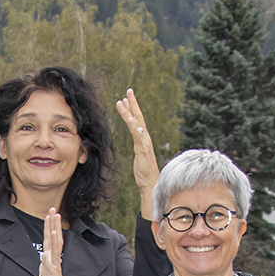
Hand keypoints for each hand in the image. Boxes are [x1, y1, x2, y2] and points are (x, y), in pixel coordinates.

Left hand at [36, 209, 69, 275]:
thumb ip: (43, 265)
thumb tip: (43, 258)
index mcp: (49, 260)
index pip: (50, 240)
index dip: (50, 228)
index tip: (49, 215)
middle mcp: (53, 259)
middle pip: (53, 237)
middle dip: (53, 223)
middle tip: (53, 208)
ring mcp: (54, 264)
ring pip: (55, 243)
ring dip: (55, 229)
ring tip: (56, 215)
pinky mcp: (55, 270)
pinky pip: (55, 255)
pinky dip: (55, 244)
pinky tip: (56, 234)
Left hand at [114, 89, 158, 221]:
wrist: (152, 184)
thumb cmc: (145, 174)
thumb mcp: (140, 159)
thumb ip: (139, 150)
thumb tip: (139, 148)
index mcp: (144, 140)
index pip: (138, 121)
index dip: (133, 109)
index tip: (127, 98)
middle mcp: (145, 139)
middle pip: (139, 117)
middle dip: (133, 103)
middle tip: (128, 91)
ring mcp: (145, 143)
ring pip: (137, 123)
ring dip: (129, 111)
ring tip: (122, 100)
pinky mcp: (142, 149)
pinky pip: (136, 134)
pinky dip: (132, 125)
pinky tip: (127, 117)